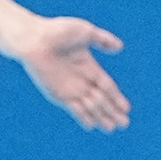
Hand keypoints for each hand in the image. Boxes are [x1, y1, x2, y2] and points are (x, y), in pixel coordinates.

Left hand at [2, 16, 129, 132]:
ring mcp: (69, 88)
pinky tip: (91, 125)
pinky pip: (73, 108)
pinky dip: (82, 116)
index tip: (127, 108)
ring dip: (100, 117)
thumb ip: (103, 39)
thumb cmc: (57, 31)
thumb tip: (120, 47)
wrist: (33, 38)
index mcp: (88, 66)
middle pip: (101, 99)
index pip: (106, 86)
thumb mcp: (85, 31)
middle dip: (112, 111)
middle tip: (124, 124)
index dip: (117, 97)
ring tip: (111, 128)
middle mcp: (80, 79)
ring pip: (89, 106)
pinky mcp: (57, 93)